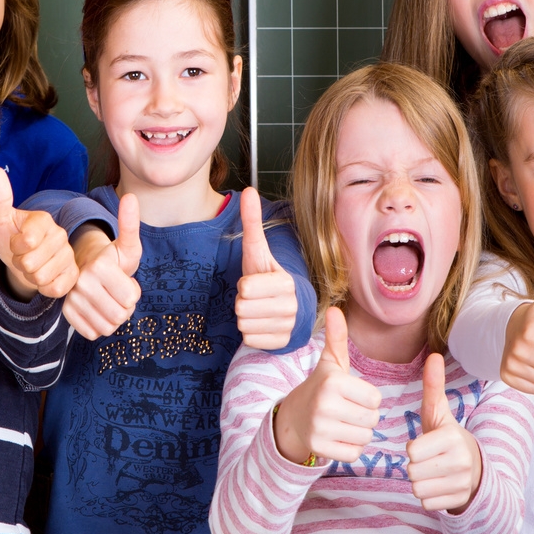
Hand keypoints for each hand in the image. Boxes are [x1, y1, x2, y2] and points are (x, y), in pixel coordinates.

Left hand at [0, 169, 77, 299]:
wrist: (22, 261)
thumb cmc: (11, 238)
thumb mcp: (1, 219)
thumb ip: (1, 197)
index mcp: (44, 220)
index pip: (25, 242)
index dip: (14, 247)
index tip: (15, 242)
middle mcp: (61, 235)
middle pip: (30, 263)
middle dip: (20, 264)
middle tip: (23, 256)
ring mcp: (69, 255)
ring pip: (41, 278)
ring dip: (30, 277)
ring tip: (32, 266)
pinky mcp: (73, 274)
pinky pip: (55, 289)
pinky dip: (43, 288)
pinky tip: (43, 277)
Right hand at [62, 194, 142, 339]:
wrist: (85, 269)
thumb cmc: (112, 259)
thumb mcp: (126, 244)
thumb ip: (130, 224)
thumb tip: (131, 196)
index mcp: (99, 266)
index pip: (132, 299)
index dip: (133, 292)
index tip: (123, 280)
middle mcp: (81, 282)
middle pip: (120, 315)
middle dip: (125, 307)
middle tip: (117, 292)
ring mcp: (72, 299)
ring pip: (107, 327)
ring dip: (113, 318)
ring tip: (108, 300)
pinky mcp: (67, 314)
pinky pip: (93, 333)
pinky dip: (99, 325)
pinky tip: (97, 310)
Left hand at [236, 188, 297, 350]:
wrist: (291, 306)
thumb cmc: (268, 276)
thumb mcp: (258, 251)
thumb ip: (252, 222)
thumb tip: (248, 190)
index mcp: (286, 282)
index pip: (245, 288)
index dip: (244, 285)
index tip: (255, 283)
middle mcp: (291, 306)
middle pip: (241, 308)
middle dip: (242, 302)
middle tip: (255, 297)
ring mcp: (288, 327)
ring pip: (244, 324)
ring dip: (246, 317)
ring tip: (258, 309)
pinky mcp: (281, 343)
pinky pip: (249, 339)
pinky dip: (251, 333)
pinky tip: (262, 324)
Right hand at [271, 308, 380, 465]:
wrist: (293, 416)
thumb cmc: (321, 387)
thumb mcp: (330, 363)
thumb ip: (337, 338)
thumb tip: (335, 309)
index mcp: (333, 382)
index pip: (375, 399)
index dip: (367, 398)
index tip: (351, 395)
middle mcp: (325, 404)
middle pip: (373, 419)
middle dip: (365, 417)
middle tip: (346, 411)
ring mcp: (320, 428)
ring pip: (365, 437)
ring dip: (358, 433)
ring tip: (342, 423)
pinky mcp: (319, 448)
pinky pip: (354, 453)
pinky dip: (350, 448)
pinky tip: (337, 437)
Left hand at [406, 352, 482, 513]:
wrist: (476, 469)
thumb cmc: (447, 438)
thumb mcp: (439, 414)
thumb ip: (433, 387)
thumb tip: (434, 356)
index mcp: (452, 437)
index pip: (411, 451)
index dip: (413, 449)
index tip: (427, 445)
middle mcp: (460, 461)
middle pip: (412, 472)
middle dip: (416, 467)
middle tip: (430, 460)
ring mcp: (462, 483)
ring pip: (417, 489)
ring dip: (421, 483)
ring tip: (434, 472)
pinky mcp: (459, 500)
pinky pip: (426, 503)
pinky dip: (429, 497)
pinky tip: (440, 486)